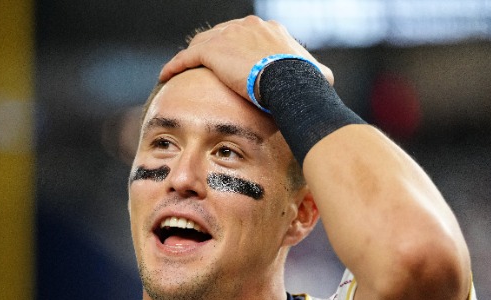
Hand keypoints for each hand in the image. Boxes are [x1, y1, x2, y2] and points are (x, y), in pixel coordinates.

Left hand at [158, 16, 333, 99]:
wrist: (289, 82)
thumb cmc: (305, 82)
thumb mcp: (317, 74)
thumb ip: (316, 73)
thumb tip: (324, 80)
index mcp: (270, 29)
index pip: (245, 34)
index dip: (234, 47)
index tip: (230, 62)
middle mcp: (248, 26)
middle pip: (221, 35)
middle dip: (211, 49)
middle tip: (203, 66)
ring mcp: (229, 35)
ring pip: (202, 44)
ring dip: (191, 57)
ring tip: (182, 69)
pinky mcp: (213, 51)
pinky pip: (187, 57)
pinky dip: (175, 66)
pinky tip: (166, 75)